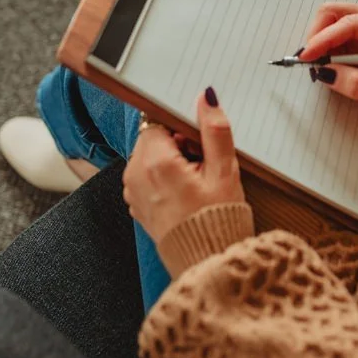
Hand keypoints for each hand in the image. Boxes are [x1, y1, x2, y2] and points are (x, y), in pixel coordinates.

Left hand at [123, 88, 244, 244]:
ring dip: (168, 162)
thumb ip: (215, 129)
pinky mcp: (136, 203)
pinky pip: (146, 177)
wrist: (206, 260)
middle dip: (174, 145)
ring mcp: (133, 191)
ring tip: (192, 182)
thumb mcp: (225, 170)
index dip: (180, 131)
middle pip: (152, 139)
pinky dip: (162, 179)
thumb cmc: (217, 218)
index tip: (196, 147)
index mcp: (155, 162)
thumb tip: (206, 98)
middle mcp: (136, 175)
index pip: (158, 122)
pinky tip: (183, 193)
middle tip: (199, 166)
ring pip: (148, 157)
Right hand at [300, 3, 357, 133]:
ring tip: (319, 66)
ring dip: (322, 41)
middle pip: (339, 12)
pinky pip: (341, 35)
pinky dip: (329, 47)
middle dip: (319, 34)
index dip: (324, 38)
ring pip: (336, 21)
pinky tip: (330, 66)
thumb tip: (327, 73)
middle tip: (310, 61)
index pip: (350, 23)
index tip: (306, 57)